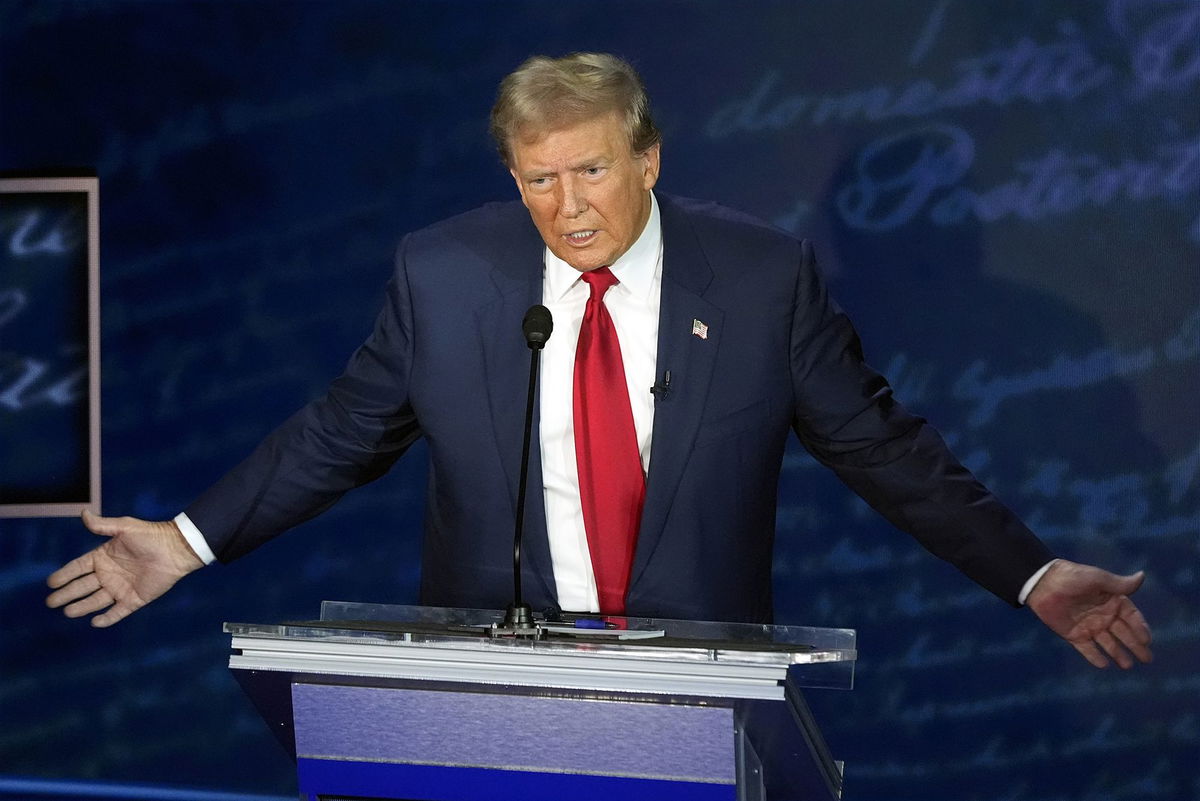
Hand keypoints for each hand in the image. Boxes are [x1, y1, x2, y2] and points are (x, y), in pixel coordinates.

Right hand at [46, 510, 203, 626]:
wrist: (177, 549)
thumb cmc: (152, 535)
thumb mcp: (125, 527)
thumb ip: (103, 525)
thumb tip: (83, 513)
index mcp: (103, 557)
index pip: (78, 568)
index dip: (64, 575)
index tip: (50, 583)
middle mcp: (109, 574)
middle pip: (82, 586)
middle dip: (66, 594)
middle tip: (51, 602)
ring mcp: (121, 588)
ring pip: (96, 601)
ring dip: (81, 607)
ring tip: (67, 612)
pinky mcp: (134, 599)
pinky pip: (118, 612)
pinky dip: (107, 618)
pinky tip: (95, 622)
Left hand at [1026, 559, 1152, 668]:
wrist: (1041, 583)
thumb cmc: (1071, 577)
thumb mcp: (1097, 579)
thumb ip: (1119, 584)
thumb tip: (1142, 576)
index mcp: (1111, 601)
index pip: (1131, 617)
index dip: (1140, 628)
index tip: (1147, 640)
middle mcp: (1103, 615)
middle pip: (1123, 633)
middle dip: (1135, 645)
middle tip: (1147, 659)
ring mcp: (1088, 626)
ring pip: (1107, 643)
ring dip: (1117, 654)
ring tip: (1127, 665)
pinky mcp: (1073, 634)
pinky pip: (1086, 648)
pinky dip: (1094, 656)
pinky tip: (1103, 664)